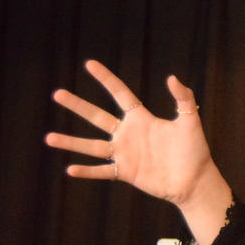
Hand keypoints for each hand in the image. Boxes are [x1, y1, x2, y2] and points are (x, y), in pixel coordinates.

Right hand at [45, 59, 222, 208]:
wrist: (195, 180)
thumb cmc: (195, 150)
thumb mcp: (190, 120)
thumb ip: (183, 98)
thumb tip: (171, 78)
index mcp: (142, 119)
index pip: (120, 94)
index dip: (106, 79)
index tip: (89, 64)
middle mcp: (129, 134)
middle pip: (98, 117)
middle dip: (78, 106)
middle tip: (57, 94)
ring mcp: (125, 154)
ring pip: (92, 146)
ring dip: (71, 142)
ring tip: (49, 138)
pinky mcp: (126, 173)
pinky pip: (102, 171)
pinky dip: (87, 172)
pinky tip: (70, 170)